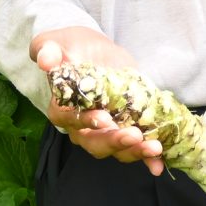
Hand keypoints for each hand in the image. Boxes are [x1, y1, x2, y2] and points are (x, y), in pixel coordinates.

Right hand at [31, 27, 165, 175]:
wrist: (90, 50)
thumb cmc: (69, 48)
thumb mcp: (54, 43)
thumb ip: (48, 50)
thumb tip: (46, 60)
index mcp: (62, 108)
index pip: (71, 120)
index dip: (87, 121)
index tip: (104, 118)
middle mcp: (81, 126)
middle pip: (94, 142)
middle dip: (114, 141)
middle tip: (134, 135)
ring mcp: (104, 131)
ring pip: (115, 149)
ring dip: (135, 151)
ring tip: (154, 148)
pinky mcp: (124, 128)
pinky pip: (134, 148)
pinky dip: (147, 158)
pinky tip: (158, 162)